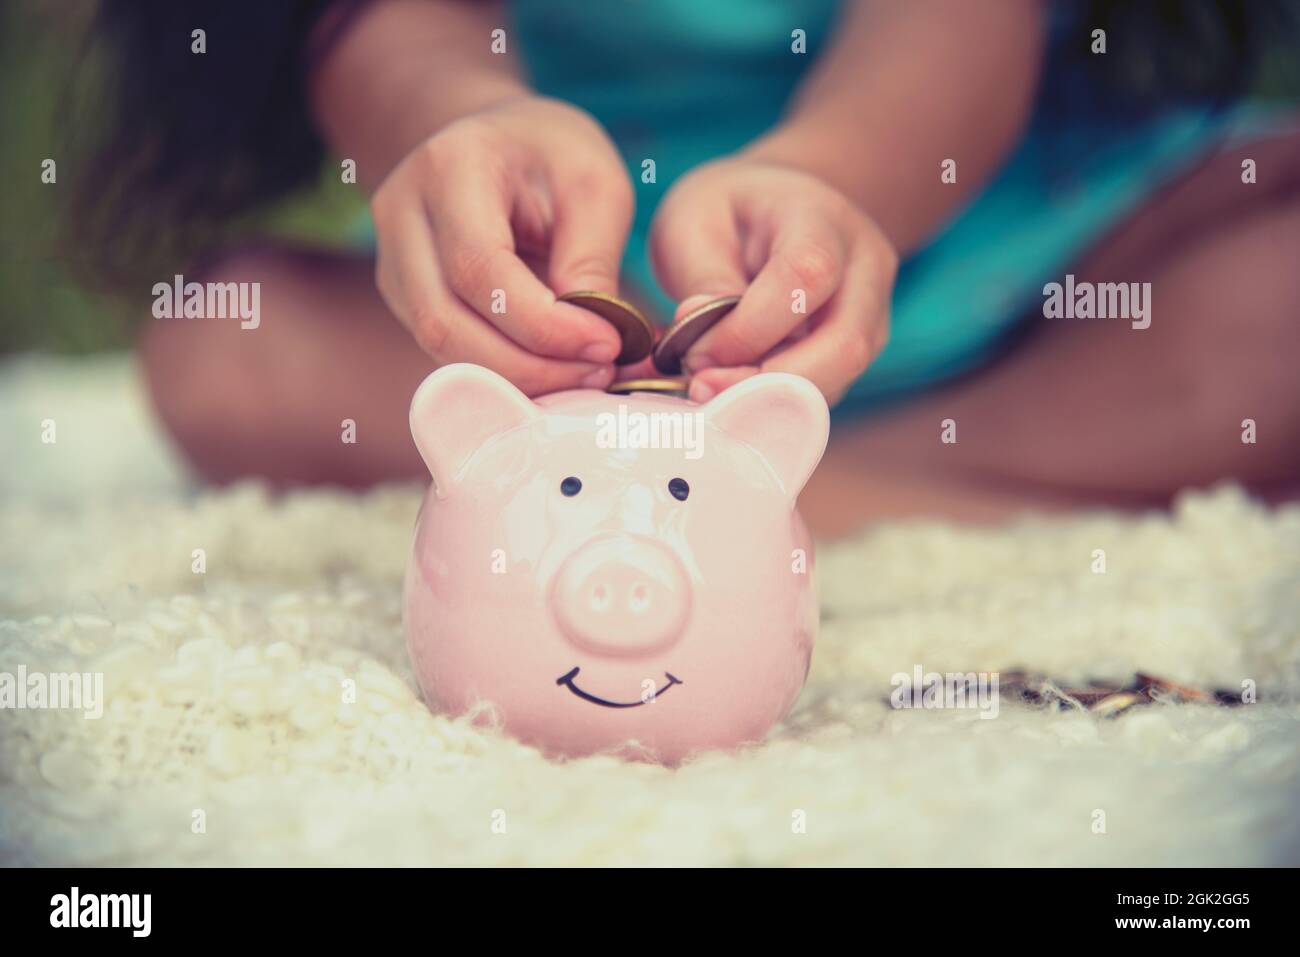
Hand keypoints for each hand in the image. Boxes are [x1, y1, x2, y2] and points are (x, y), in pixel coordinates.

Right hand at [370, 96, 633, 394]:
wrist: (498, 141)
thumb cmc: (552, 156)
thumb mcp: (595, 185)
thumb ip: (592, 259)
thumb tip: (593, 343)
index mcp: (450, 166)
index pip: (479, 268)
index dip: (542, 324)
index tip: (605, 345)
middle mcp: (402, 212)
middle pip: (445, 320)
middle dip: (528, 365)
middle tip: (597, 373)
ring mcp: (392, 258)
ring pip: (439, 345)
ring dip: (514, 377)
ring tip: (580, 373)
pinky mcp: (402, 294)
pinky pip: (444, 348)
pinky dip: (499, 370)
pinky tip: (550, 367)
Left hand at [649, 156, 896, 404]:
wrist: (771, 211)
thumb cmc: (726, 213)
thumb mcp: (694, 223)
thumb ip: (703, 280)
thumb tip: (706, 349)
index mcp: (822, 217)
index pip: (808, 277)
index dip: (750, 329)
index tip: (695, 354)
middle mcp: (865, 267)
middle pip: (846, 344)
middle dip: (770, 384)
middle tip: (703, 392)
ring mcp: (871, 314)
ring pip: (840, 378)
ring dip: (770, 401)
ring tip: (709, 393)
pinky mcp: (857, 353)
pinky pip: (825, 392)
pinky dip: (776, 404)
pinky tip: (731, 395)